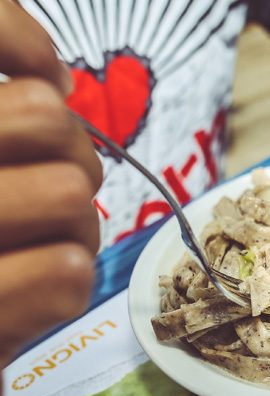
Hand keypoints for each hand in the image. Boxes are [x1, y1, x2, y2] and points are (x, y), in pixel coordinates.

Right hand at [0, 0, 101, 366]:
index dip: (22, 43)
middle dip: (72, 155)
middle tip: (59, 184)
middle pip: (45, 118)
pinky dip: (67, 285)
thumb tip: (54, 81)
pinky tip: (36, 293)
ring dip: (76, 224)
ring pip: (68, 193)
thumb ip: (7, 127)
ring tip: (48, 244)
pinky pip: (68, 273)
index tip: (48, 78)